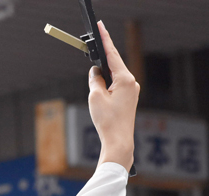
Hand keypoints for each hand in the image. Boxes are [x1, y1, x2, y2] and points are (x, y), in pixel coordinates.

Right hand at [88, 21, 139, 172]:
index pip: (112, 55)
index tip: (100, 27)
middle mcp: (132, 82)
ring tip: (93, 89)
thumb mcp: (95, 96)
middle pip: (113, 65)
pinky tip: (99, 93)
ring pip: (113, 77)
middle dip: (101, 61)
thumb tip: (96, 72)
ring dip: (102, 78)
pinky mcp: (129, 99)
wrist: (119, 140)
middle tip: (91, 51)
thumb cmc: (108, 120)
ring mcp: (132, 91)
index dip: (105, 40)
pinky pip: (116, 86)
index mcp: (125, 79)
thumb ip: (95, 80)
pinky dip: (106, 86)